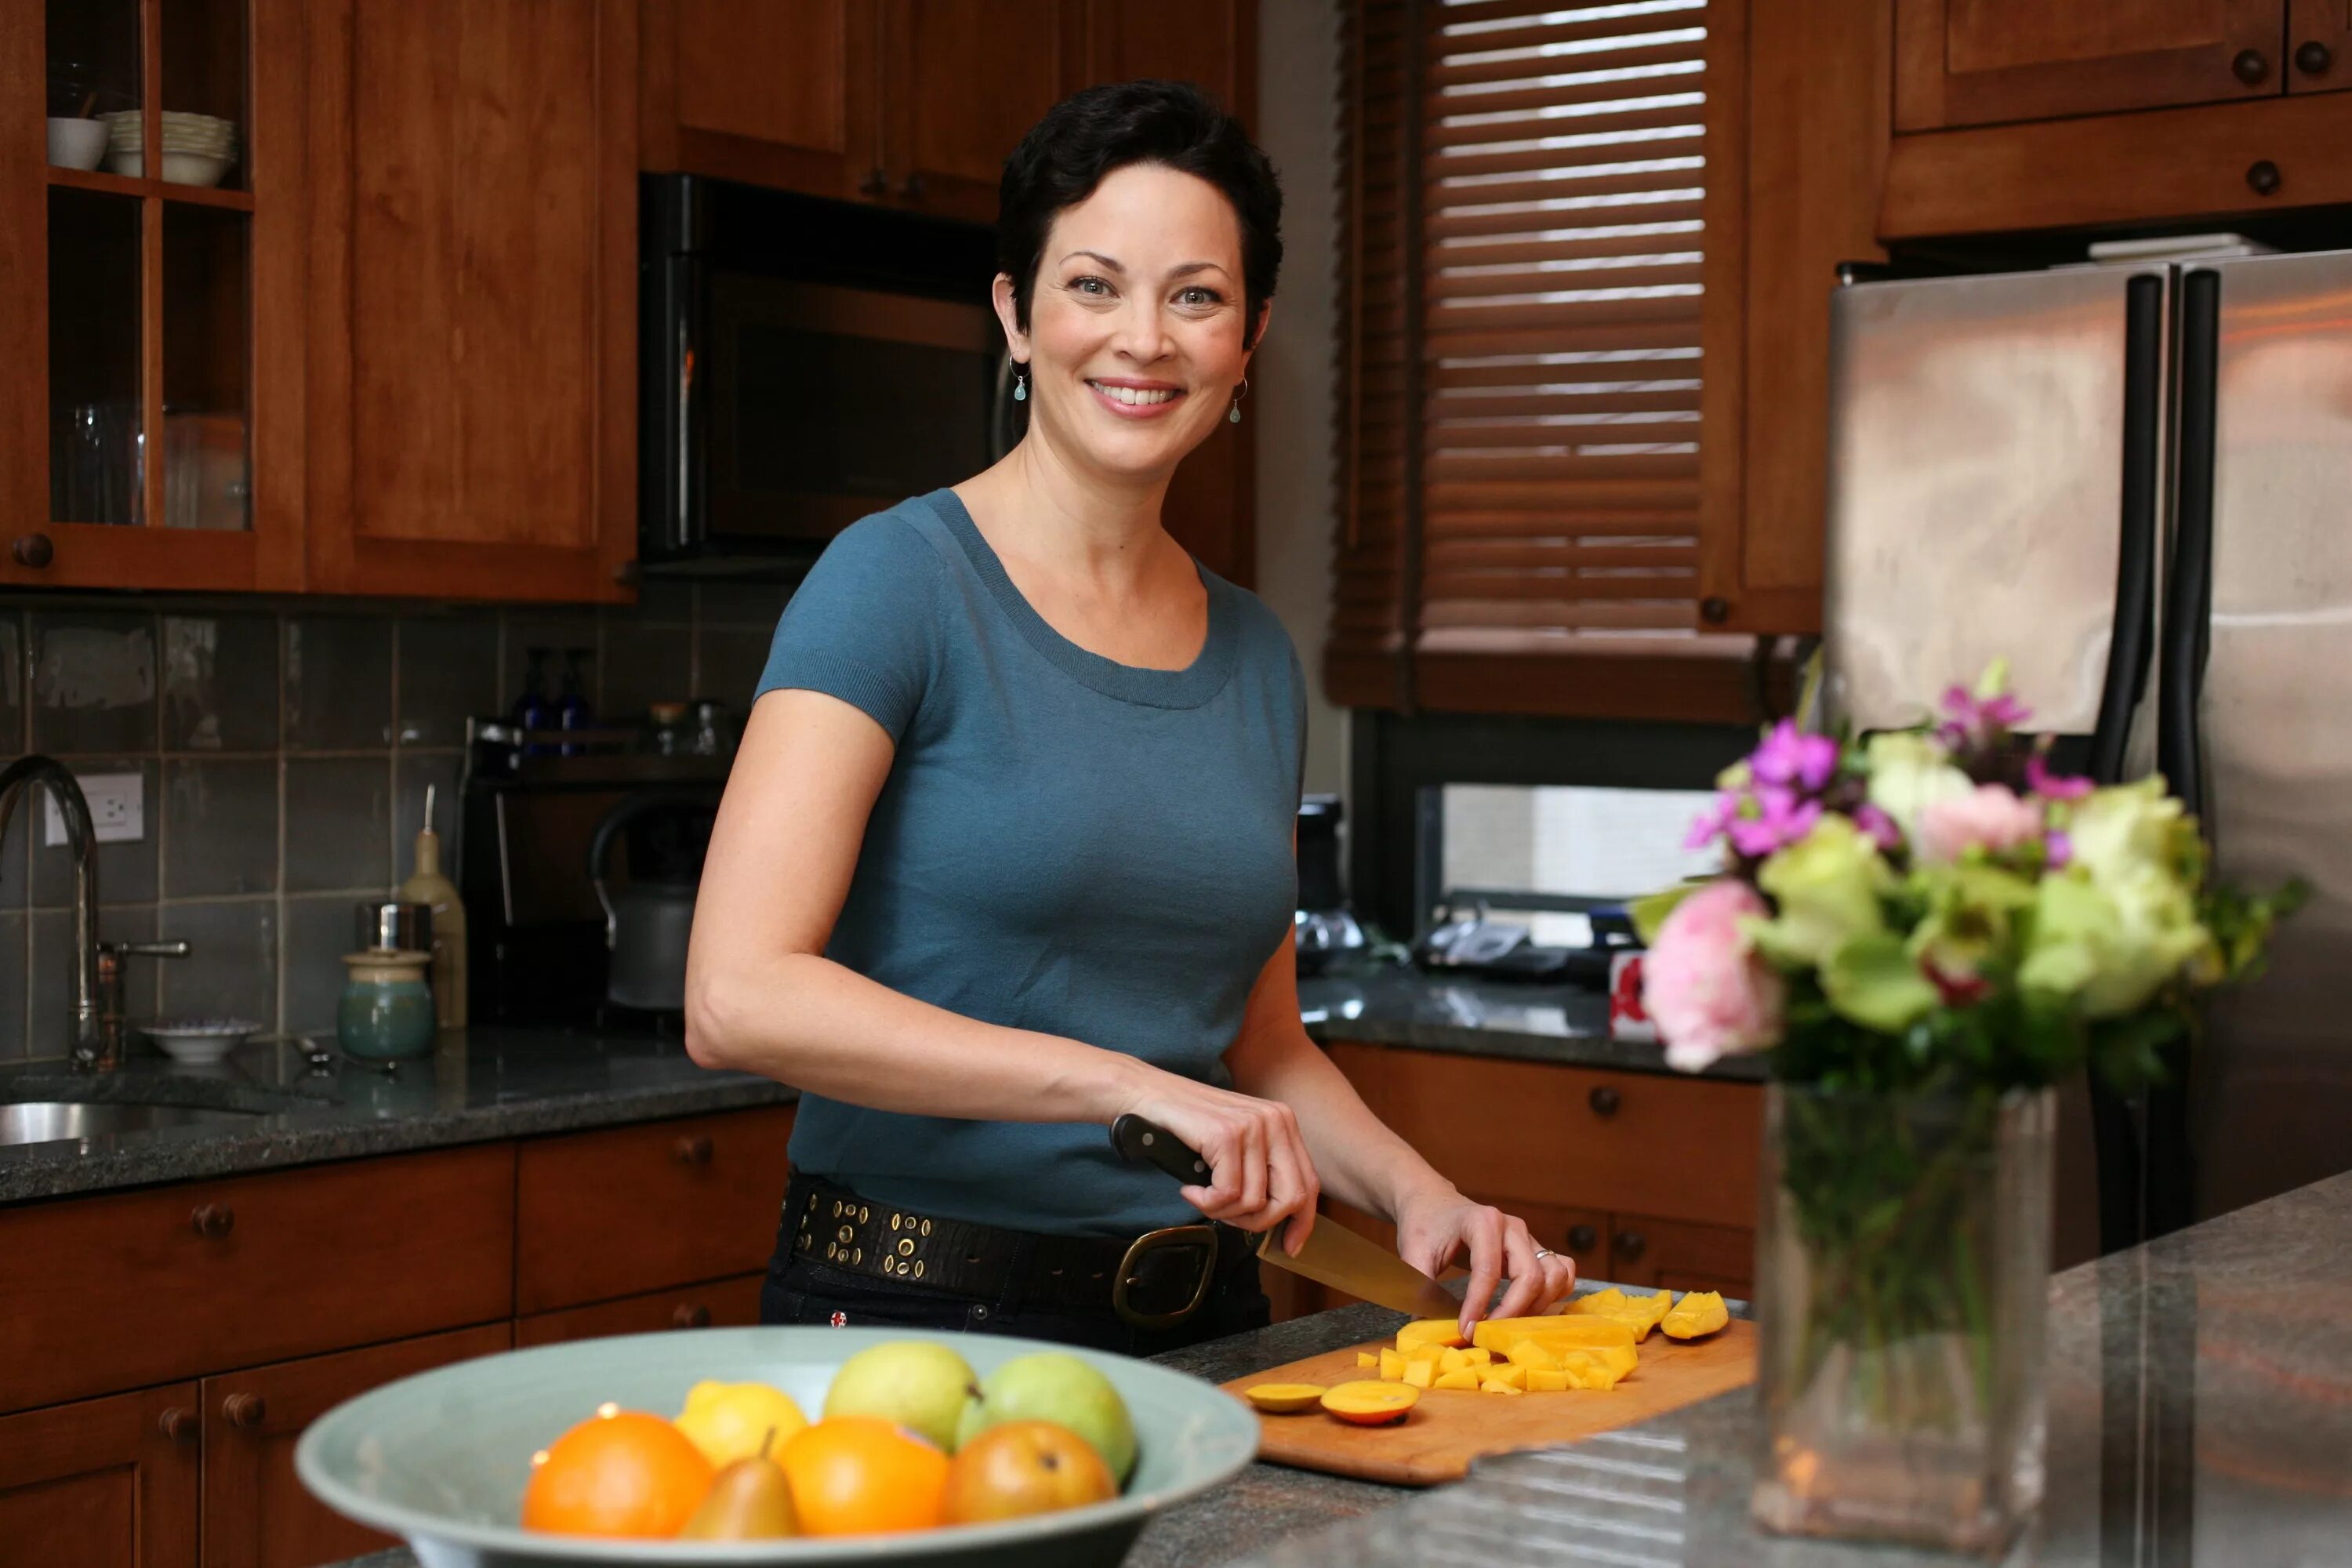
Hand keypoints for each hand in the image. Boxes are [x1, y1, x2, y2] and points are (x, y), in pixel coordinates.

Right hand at [1115, 1071, 1320, 1254]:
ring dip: (1223, 1212)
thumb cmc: (1188, 1125)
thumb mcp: (1238, 1143)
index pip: (1308, 1184)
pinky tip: (1190, 1189)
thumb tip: (1279, 1218)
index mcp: (1283, 1123)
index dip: (1302, 1222)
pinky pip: (1227, 1194)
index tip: (1290, 1246)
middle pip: (1289, 1199)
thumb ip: (1261, 1170)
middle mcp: (1275, 1121)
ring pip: (1255, 1202)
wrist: (1146, 1094)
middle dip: (1257, 1222)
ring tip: (1202, 1197)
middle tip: (1227, 1218)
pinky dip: (1205, 1202)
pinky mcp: (1226, 1135)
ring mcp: (1252, 1126)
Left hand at [1392, 1185, 1575, 1334]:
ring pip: (1554, 1276)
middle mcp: (1513, 1228)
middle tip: (1487, 1334)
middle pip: (1531, 1276)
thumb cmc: (1425, 1226)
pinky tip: (1530, 1309)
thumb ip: (1420, 1286)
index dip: (1478, 1306)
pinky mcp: (1536, 1249)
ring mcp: (1528, 1238)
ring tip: (1508, 1324)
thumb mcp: (1413, 1253)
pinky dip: (1555, 1294)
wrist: (1435, 1204)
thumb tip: (1429, 1326)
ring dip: (1537, 1306)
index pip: (1489, 1271)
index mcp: (1483, 1222)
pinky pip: (1562, 1271)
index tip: (1465, 1331)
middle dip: (1511, 1312)